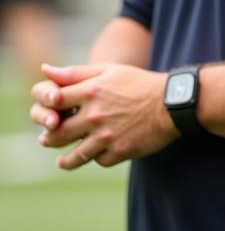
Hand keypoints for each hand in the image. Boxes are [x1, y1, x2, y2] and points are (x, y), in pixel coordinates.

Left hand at [30, 62, 177, 169]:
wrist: (173, 103)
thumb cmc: (140, 84)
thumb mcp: (110, 70)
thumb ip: (75, 72)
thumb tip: (45, 69)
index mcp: (91, 92)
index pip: (52, 102)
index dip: (46, 108)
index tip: (49, 113)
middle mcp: (95, 115)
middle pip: (57, 134)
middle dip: (50, 138)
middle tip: (48, 139)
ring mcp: (106, 136)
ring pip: (73, 156)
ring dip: (65, 160)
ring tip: (63, 160)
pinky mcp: (118, 152)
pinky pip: (98, 160)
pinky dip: (97, 157)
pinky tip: (99, 153)